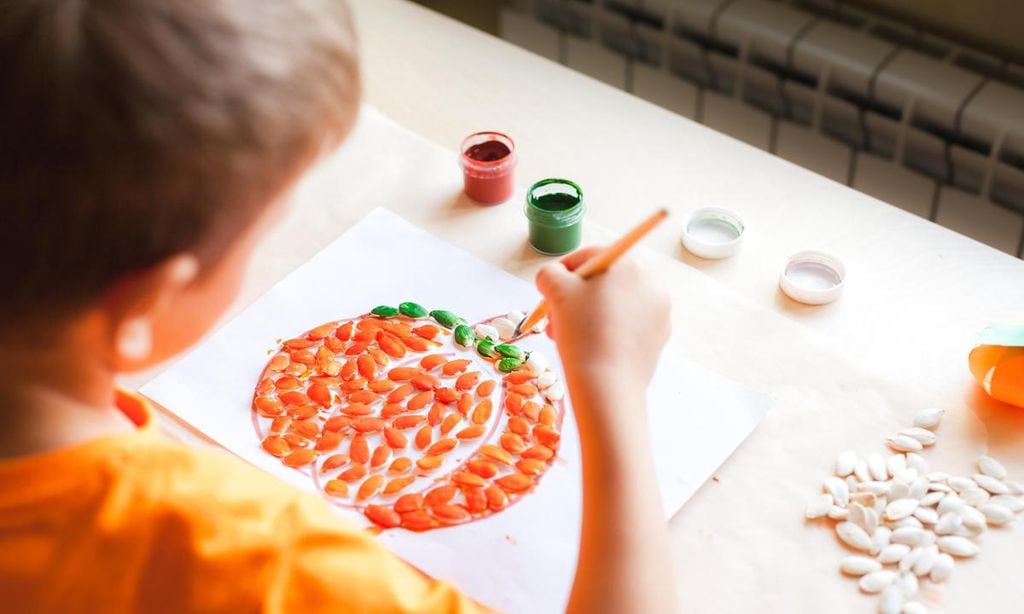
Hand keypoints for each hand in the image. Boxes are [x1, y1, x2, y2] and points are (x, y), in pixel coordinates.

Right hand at [535, 247, 669, 398]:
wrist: (607, 383)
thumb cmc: (581, 330)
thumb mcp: (554, 291)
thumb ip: (549, 273)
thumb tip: (553, 276)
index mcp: (629, 263)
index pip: (590, 256)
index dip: (564, 271)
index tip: (549, 289)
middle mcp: (651, 282)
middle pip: (605, 282)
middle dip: (577, 297)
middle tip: (557, 316)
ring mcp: (660, 311)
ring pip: (616, 304)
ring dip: (590, 314)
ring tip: (570, 335)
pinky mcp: (660, 337)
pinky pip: (629, 325)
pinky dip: (610, 330)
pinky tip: (591, 347)